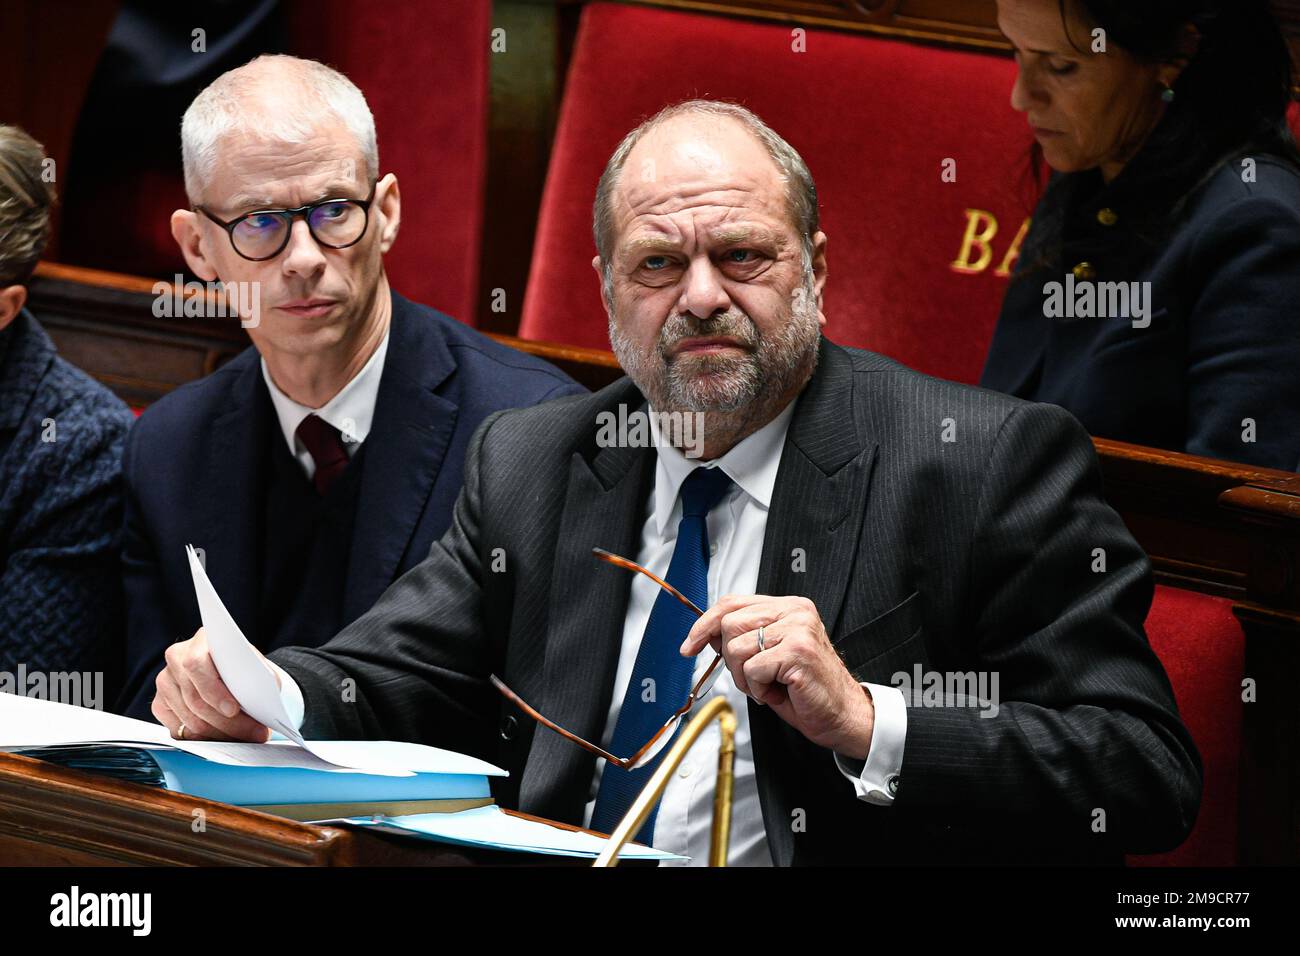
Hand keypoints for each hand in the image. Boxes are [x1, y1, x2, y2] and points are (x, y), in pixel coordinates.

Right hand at [151, 627, 274, 741]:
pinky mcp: (160, 703)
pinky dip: (205, 737)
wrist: (233, 670)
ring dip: (221, 733)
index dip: (214, 690)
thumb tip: (265, 698)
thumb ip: (256, 675)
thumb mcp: (254, 664)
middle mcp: (177, 657)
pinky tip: (224, 737)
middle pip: (195, 699)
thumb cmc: (243, 666)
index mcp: (201, 640)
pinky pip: (179, 729)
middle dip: (227, 722)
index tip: (233, 709)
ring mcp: (165, 681)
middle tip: (253, 733)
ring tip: (245, 737)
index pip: (197, 665)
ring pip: (190, 718)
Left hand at [681, 594, 874, 759]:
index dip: (705, 624)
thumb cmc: (807, 690)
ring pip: (736, 647)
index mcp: (788, 607)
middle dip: (730, 660)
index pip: (732, 602)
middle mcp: (794, 611)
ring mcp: (797, 629)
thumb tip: (707, 634)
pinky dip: (759, 689)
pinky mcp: (797, 651)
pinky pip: (752, 669)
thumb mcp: (769, 657)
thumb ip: (744, 638)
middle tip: (753, 679)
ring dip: (745, 678)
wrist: (843, 716)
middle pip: (729, 623)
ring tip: (769, 686)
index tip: (690, 644)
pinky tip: (779, 692)